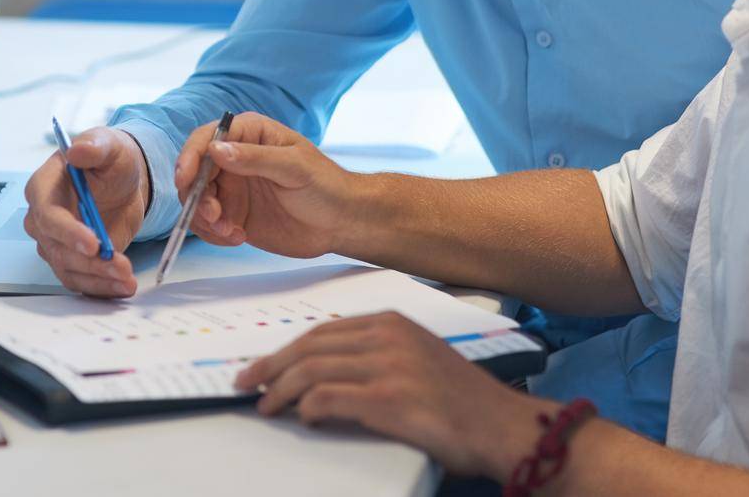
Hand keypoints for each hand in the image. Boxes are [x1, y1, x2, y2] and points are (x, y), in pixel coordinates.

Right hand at [23, 127, 147, 296]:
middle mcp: (42, 220)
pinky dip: (101, 287)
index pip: (47, 215)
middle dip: (89, 262)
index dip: (68, 232)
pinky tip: (121, 287)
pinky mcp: (72, 259)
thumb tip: (77, 150)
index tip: (94, 244)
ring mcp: (55, 243)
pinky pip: (80, 280)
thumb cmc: (109, 158)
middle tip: (121, 268)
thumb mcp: (109, 145)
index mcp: (43, 187)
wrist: (122, 180)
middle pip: (56, 249)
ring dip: (98, 279)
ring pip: (69, 269)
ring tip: (127, 281)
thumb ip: (94, 147)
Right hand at [174, 112, 359, 258]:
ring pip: (197, 200)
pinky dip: (214, 233)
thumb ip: (255, 158)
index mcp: (248, 133)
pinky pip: (208, 223)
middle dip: (197, 196)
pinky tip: (238, 237)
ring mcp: (232, 187)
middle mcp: (235, 158)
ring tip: (231, 232)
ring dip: (205, 219)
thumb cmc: (326, 185)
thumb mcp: (294, 168)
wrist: (340, 222)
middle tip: (215, 217)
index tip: (187, 180)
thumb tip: (216, 149)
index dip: (190, 158)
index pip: (206, 139)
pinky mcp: (233, 214)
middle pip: (194, 172)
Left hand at [235, 312, 545, 481]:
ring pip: (313, 370)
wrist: (501, 425)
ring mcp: (389, 366)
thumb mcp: (417, 358)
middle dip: (271, 365)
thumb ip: (375, 355)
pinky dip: (308, 408)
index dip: (286, 349)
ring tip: (266, 407)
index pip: (323, 331)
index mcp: (392, 323)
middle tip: (246, 383)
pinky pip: (330, 398)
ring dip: (281, 391)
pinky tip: (302, 417)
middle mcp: (388, 337)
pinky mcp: (390, 399)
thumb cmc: (462, 400)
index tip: (263, 365)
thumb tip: (324, 371)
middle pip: (310, 346)